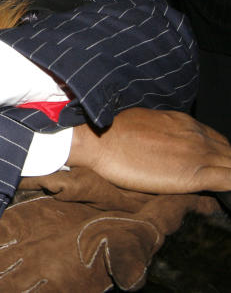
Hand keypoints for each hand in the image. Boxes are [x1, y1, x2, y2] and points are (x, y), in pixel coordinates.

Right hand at [68, 108, 230, 194]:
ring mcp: (198, 154)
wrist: (99, 141)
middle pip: (229, 153)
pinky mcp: (195, 175)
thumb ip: (165, 132)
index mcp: (184, 121)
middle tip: (216, 178)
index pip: (215, 139)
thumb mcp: (145, 123)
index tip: (210, 165)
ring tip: (219, 184)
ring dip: (229, 173)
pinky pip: (230, 181)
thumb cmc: (111, 132)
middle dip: (227, 164)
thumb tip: (167, 143)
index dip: (216, 154)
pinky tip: (224, 194)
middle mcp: (196, 134)